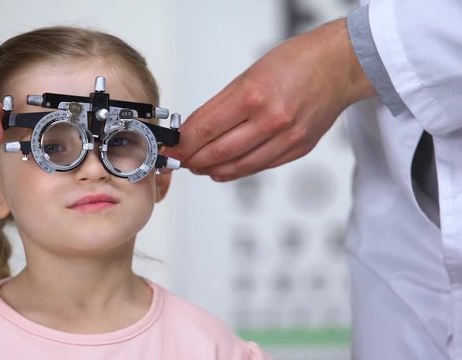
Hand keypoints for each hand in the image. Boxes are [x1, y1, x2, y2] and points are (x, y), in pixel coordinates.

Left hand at [164, 18, 375, 180]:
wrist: (340, 65)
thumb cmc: (296, 62)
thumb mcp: (249, 74)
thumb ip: (222, 105)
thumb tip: (194, 129)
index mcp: (253, 95)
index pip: (205, 128)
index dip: (183, 143)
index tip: (171, 148)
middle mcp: (271, 119)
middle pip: (218, 152)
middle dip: (193, 160)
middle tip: (180, 161)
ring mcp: (287, 138)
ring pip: (238, 166)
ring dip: (212, 170)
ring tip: (198, 167)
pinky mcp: (298, 149)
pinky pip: (260, 167)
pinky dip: (237, 172)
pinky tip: (224, 171)